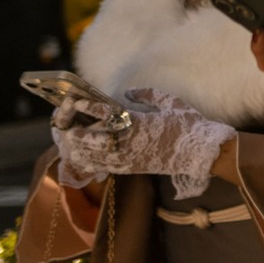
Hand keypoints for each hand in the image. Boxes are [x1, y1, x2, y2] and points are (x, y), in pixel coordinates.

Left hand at [52, 87, 234, 198]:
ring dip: (76, 147)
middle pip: (88, 138)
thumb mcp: (171, 102)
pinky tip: (79, 156)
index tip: (74, 100)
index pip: (102, 113)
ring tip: (66, 139)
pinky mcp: (130, 169)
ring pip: (91, 156)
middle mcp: (128, 142)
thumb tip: (128, 93)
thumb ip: (147, 94)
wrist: (201, 153)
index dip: (85, 106)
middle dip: (72, 130)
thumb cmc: (189, 125)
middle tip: (63, 122)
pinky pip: (102, 167)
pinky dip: (88, 161)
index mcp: (137, 122)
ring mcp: (128, 158)